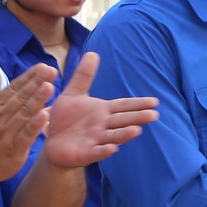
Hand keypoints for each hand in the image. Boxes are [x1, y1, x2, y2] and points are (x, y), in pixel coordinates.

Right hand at [0, 62, 59, 184]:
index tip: (43, 66)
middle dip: (36, 83)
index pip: (13, 88)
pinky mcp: (12, 149)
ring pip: (23, 114)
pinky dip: (34, 125)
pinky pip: (25, 135)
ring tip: (49, 87)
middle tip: (51, 71)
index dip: (28, 77)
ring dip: (36, 100)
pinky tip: (45, 115)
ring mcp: (5, 133)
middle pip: (20, 98)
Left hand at [41, 53, 158, 168]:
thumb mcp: (73, 94)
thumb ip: (84, 76)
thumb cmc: (66, 119)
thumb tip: (93, 53)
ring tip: (137, 131)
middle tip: (154, 115)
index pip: (124, 106)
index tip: (154, 102)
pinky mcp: (85, 153)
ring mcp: (96, 140)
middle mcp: (103, 125)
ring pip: (113, 136)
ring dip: (124, 134)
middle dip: (137, 118)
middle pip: (122, 120)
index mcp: (103, 111)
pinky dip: (104, 151)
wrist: (52, 142)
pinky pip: (96, 152)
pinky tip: (113, 149)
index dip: (138, 104)